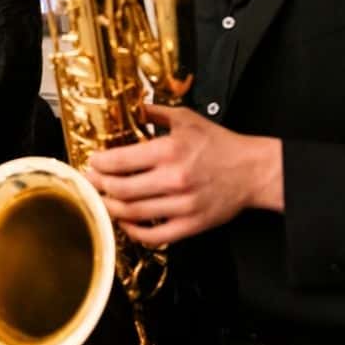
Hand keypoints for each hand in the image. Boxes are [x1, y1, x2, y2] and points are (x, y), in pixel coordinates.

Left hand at [84, 104, 282, 246]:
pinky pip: (155, 236)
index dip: (99, 163)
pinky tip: (126, 222)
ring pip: (132, 213)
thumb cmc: (220, 144)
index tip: (93, 162)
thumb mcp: (186, 119)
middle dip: (99, 185)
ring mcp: (182, 205)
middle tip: (91, 181)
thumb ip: (155, 113)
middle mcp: (174, 179)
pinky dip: (134, 232)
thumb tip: (130, 108)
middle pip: (120, 189)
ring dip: (110, 208)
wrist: (253, 170)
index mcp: (170, 151)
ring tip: (103, 200)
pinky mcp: (192, 225)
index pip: (119, 161)